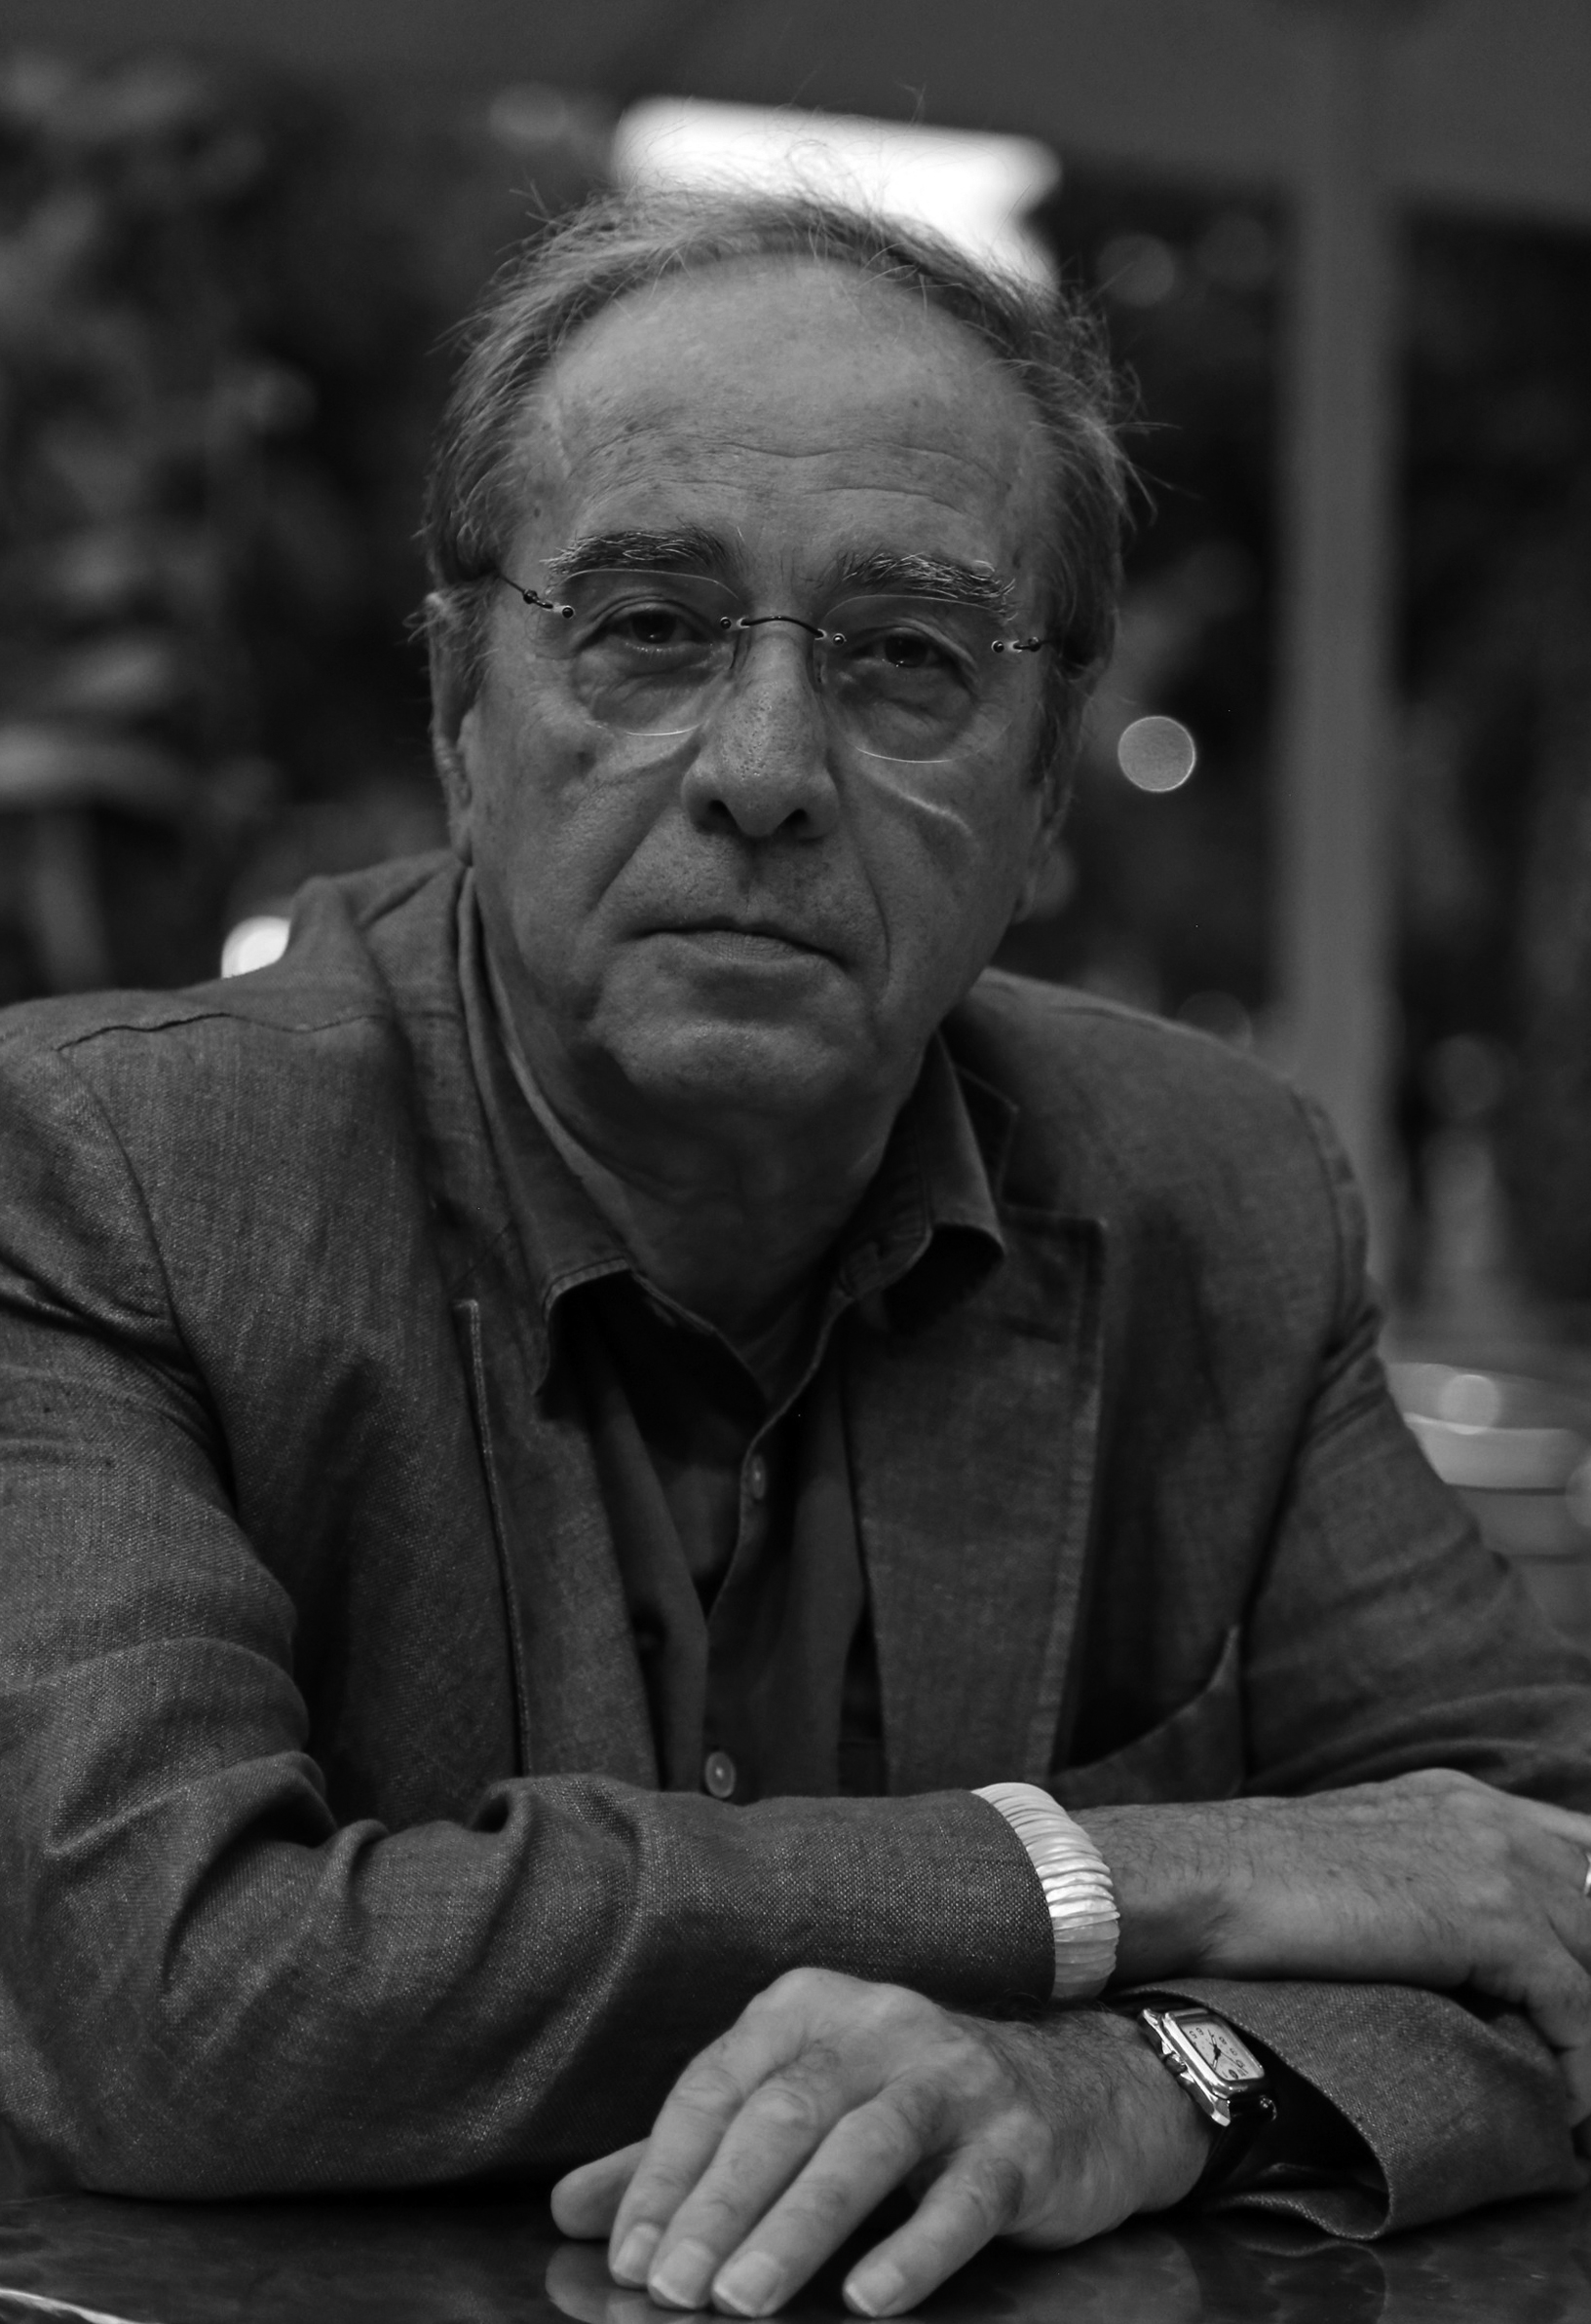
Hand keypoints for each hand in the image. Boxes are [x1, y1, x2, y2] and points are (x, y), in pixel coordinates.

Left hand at [550, 1967, 1210, 2317]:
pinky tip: (867, 2301)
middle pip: (781, 2114)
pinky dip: (913, 2249)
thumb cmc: (910, 2109)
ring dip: (795, 2227)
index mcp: (807, 2009)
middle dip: (716, 2205)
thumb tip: (571, 2209)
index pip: (716, 2087)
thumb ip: (689, 2157)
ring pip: (862, 2148)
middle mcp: (877, 2024)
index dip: (664, 2172)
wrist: (1077, 2098)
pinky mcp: (1018, 2139)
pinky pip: (962, 2197)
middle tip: (669, 2290)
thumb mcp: (799, 2110)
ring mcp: (953, 2077)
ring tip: (738, 2302)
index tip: (626, 2257)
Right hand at [1078, 1769, 1590, 2116]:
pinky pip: (1577, 2006)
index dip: (1588, 1922)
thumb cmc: (1249, 1882)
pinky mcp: (1488, 1917)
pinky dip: (1579, 2068)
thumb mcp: (1356, 1862)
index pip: (1577, 1852)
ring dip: (1590, 2034)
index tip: (1575, 1994)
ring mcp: (1494, 1860)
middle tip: (1578, 2055)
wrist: (1204, 1876)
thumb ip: (1415, 1882)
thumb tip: (1439, 1949)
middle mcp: (1489, 1817)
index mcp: (1458, 1800)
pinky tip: (1562, 2108)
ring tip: (1574, 2092)